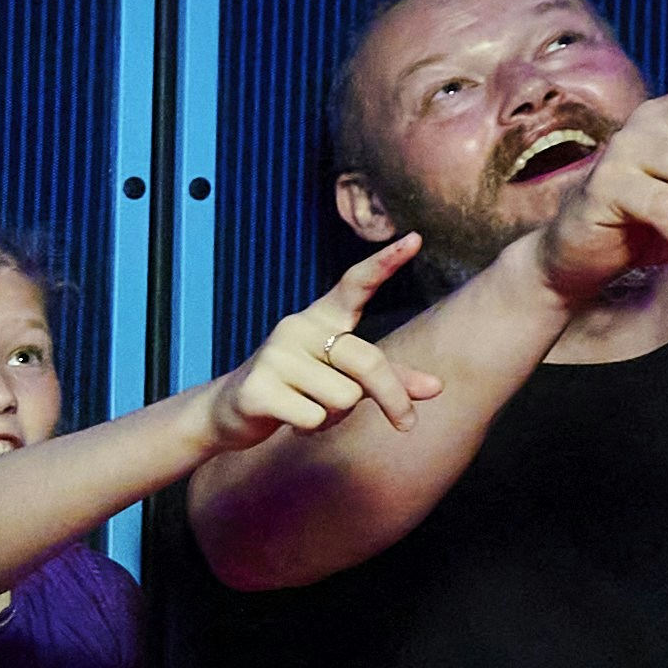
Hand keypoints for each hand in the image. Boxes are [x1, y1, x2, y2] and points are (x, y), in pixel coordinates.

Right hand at [210, 236, 436, 443]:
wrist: (231, 410)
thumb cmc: (299, 389)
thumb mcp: (345, 378)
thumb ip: (389, 379)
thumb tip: (437, 387)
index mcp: (322, 318)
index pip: (356, 284)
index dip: (386, 263)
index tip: (416, 239)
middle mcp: (297, 327)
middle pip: (367, 362)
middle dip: (392, 398)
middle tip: (407, 424)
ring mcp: (275, 356)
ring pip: (343, 397)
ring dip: (336, 417)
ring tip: (311, 409)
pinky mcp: (258, 388)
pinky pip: (314, 417)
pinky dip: (311, 428)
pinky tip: (290, 420)